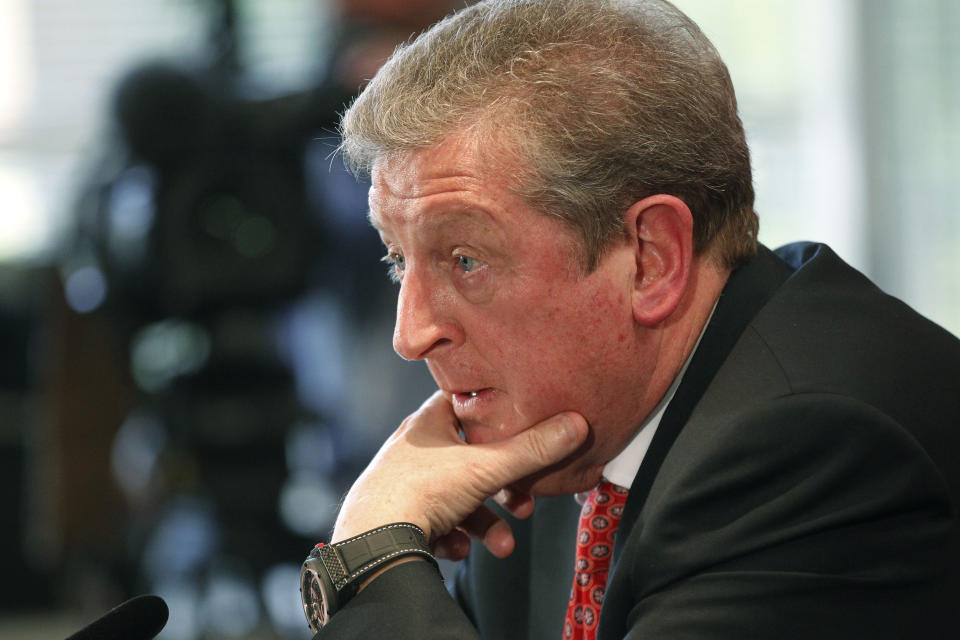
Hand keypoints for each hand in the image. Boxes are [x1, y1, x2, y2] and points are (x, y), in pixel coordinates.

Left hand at [332, 391, 587, 558]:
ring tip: (501, 545)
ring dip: (483, 523)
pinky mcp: (395, 519)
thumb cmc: (422, 491)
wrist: (373, 543)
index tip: (517, 426)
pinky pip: (434, 524)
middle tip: (523, 503)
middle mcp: (412, 451)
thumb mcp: (487, 467)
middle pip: (468, 462)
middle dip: (501, 488)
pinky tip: (458, 549)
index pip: (462, 404)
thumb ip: (532, 450)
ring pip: (456, 500)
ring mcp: (402, 486)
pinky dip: (453, 537)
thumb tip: (575, 424)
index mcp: (427, 424)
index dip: (491, 414)